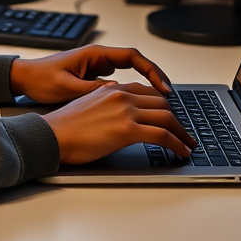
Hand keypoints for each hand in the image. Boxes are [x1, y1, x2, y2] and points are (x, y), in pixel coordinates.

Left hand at [9, 45, 171, 103]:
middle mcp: (98, 57)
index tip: (163, 86)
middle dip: (155, 76)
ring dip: (145, 83)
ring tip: (161, 100)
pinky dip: (132, 89)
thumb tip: (117, 94)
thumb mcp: (67, 87)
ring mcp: (96, 66)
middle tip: (169, 94)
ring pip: (129, 71)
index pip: (132, 57)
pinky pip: (120, 79)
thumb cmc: (41, 79)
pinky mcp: (93, 76)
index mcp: (94, 54)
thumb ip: (92, 90)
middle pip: (136, 62)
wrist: (24, 78)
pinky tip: (139, 103)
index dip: (151, 70)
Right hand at [42, 81, 197, 164]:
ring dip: (182, 133)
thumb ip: (107, 104)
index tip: (171, 116)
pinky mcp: (127, 130)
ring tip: (188, 144)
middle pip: (161, 102)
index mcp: (112, 89)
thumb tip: (119, 115)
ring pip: (167, 117)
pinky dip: (177, 144)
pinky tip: (182, 152)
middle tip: (184, 133)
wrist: (52, 135)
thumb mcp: (88, 106)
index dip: (163, 105)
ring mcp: (126, 111)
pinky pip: (163, 135)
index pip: (147, 92)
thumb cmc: (65, 127)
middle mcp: (122, 95)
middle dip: (177, 119)